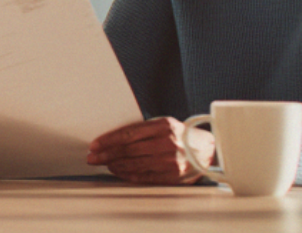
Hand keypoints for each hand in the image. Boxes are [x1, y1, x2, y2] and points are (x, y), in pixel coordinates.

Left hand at [86, 117, 214, 184]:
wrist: (209, 150)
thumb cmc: (181, 136)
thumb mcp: (165, 124)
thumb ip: (143, 129)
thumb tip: (115, 137)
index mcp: (163, 126)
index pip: (129, 133)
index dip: (109, 140)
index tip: (94, 144)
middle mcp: (167, 142)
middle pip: (128, 149)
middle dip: (106, 154)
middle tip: (92, 157)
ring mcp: (170, 160)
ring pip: (135, 163)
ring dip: (115, 164)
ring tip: (104, 163)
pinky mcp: (172, 175)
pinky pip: (145, 176)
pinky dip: (129, 174)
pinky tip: (119, 172)